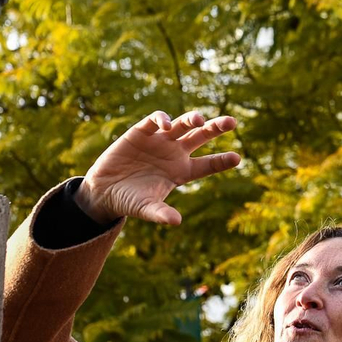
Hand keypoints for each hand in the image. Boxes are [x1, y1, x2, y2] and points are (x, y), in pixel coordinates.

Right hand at [72, 111, 240, 225]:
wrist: (104, 190)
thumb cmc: (130, 201)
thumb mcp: (146, 208)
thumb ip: (161, 213)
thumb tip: (176, 221)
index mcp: (182, 172)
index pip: (208, 164)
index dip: (222, 160)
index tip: (237, 158)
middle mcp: (175, 153)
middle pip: (201, 137)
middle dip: (216, 128)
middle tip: (232, 122)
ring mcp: (160, 141)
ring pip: (182, 124)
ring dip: (192, 119)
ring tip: (199, 120)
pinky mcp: (141, 132)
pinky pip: (155, 120)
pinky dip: (162, 119)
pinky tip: (166, 125)